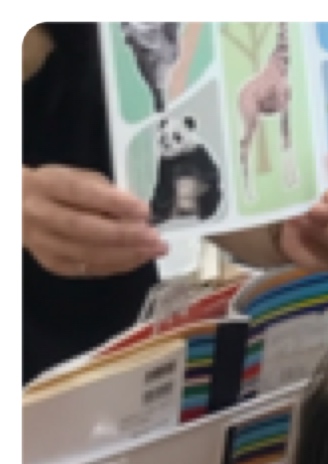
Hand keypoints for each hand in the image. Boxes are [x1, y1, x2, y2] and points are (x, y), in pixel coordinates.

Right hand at [24, 164, 164, 278]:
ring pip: (89, 254)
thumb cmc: (57, 190)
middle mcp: (41, 214)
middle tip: (156, 240)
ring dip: (127, 256)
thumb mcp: (75, 178)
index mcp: (46, 184)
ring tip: (153, 252)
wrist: (19, 209)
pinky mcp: (53, 264)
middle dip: (125, 236)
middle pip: (85, 229)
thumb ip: (103, 191)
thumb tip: (138, 213)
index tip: (144, 211)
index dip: (113, 203)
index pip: (80, 193)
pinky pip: (89, 269)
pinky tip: (137, 259)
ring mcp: (45, 243)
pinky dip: (117, 265)